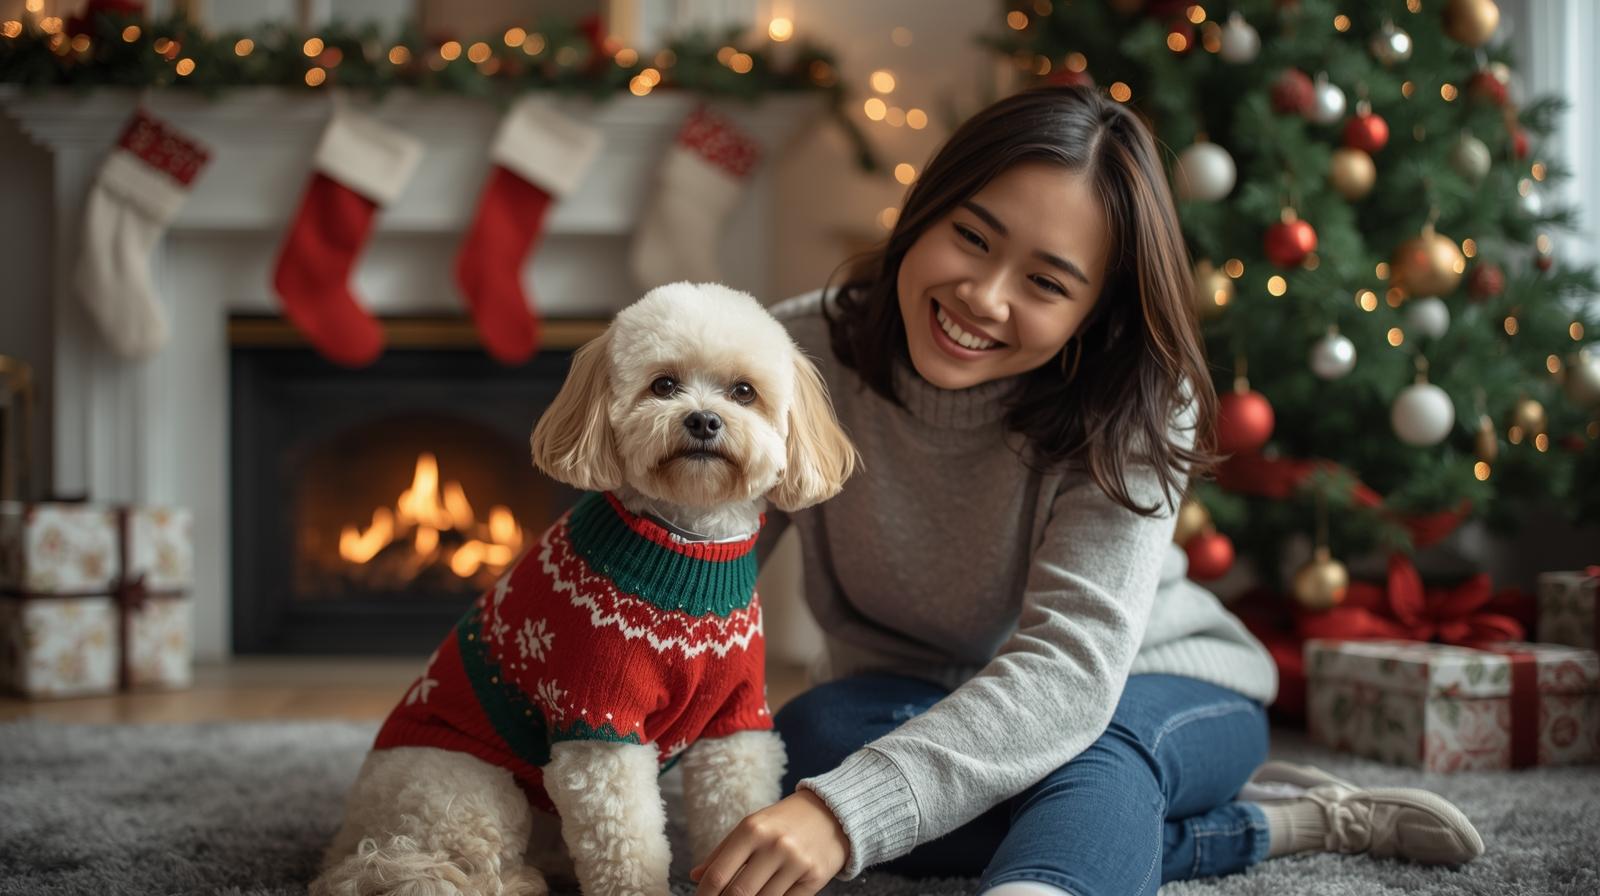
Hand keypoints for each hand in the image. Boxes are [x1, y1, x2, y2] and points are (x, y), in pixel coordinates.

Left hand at [690, 788, 849, 895]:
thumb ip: (722, 852)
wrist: (831, 814)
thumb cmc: (783, 822)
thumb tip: (696, 876)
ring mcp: (796, 862)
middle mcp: (774, 845)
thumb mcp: (751, 828)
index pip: (718, 875)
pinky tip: (767, 895)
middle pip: (738, 893)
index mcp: (752, 830)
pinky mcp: (815, 878)